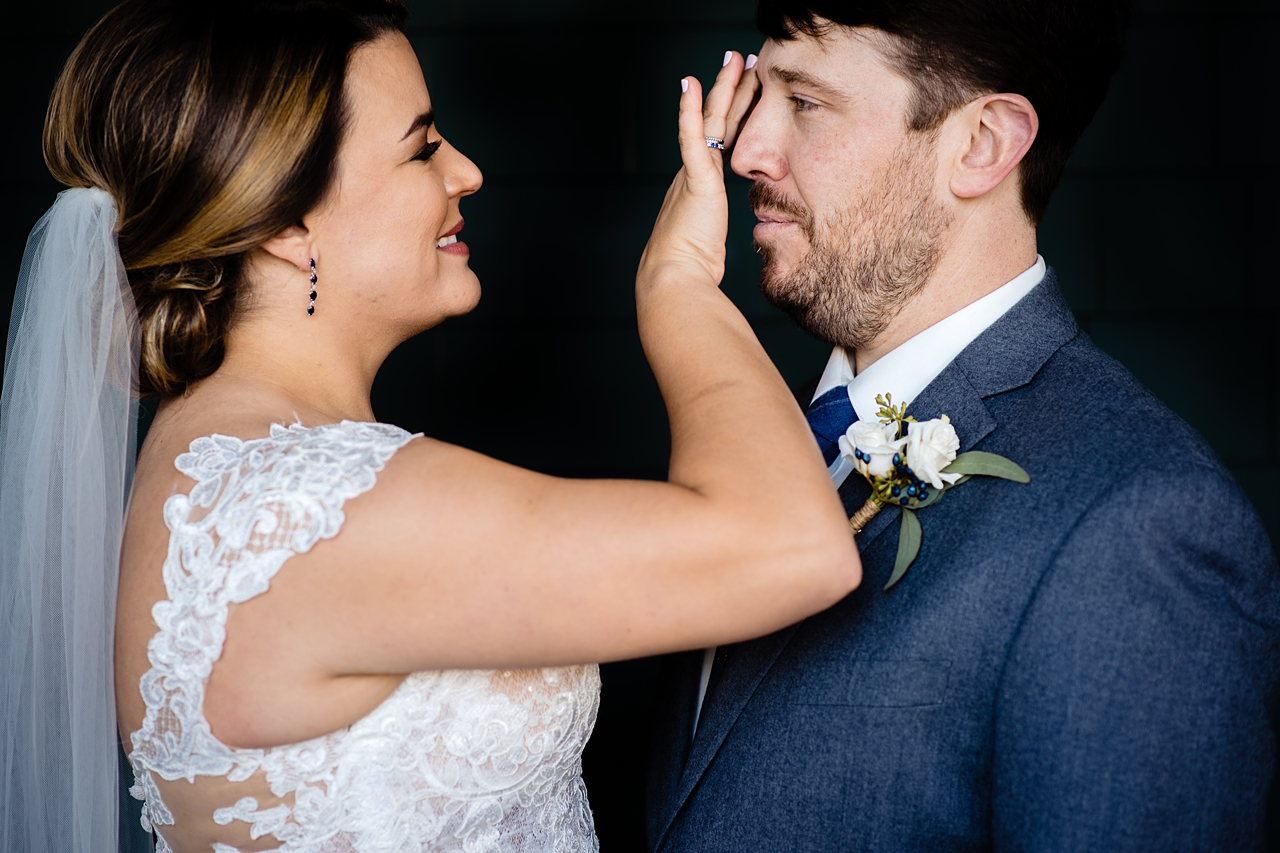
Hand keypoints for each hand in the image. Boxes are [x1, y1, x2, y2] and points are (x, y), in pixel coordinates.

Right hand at [637, 51, 760, 291]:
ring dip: (721, 89)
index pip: (725, 140)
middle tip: (741, 59)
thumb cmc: (690, 266)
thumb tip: (734, 239)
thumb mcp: (711, 240)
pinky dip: (690, 113)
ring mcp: (694, 173)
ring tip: (732, 60)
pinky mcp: (695, 180)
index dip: (736, 113)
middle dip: (731, 89)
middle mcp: (695, 172)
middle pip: (718, 121)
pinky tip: (690, 87)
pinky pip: (692, 140)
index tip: (748, 89)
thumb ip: (717, 228)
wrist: (675, 276)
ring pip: (711, 122)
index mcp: (702, 184)